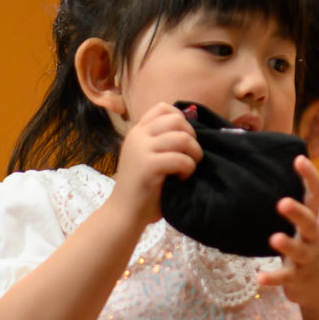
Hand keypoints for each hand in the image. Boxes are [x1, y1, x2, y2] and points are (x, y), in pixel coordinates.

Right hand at [112, 102, 199, 224]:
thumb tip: (192, 130)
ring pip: (182, 137)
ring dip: (194, 154)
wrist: (125, 211)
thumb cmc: (143, 187)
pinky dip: (188, 169)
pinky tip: (182, 178)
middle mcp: (138, 135)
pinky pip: (180, 159)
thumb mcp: (149, 157)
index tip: (187, 139)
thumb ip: (163, 141)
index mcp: (138, 131)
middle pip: (176, 119)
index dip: (182, 119)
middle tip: (191, 156)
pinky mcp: (148, 165)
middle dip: (192, 137)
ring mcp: (142, 149)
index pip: (163, 107)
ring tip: (189, 168)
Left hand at [257, 156, 318, 307]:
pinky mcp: (298, 278)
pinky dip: (273, 278)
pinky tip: (259, 278)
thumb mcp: (304, 229)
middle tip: (283, 202)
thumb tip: (267, 176)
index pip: (314, 197)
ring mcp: (307, 259)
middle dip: (298, 213)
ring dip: (288, 245)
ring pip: (300, 251)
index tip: (299, 159)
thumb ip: (294, 209)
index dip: (310, 178)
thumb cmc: (306, 251)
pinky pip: (285, 277)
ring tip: (275, 239)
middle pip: (310, 223)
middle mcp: (313, 239)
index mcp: (313, 223)